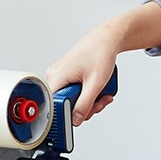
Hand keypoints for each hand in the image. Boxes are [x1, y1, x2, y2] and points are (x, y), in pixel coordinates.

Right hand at [46, 2, 160, 125]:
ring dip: (89, 101)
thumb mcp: (95, 84)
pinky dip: (87, 94)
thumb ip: (85, 105)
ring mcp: (60, 75)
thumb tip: (76, 120)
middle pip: (65, 104)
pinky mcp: (67, 75)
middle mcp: (55, 76)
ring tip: (101, 94)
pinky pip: (74, 91)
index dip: (69, 113)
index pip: (54, 105)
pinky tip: (96, 89)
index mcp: (57, 77)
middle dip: (85, 107)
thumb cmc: (100, 53)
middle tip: (99, 102)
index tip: (83, 113)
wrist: (106, 39)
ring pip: (71, 99)